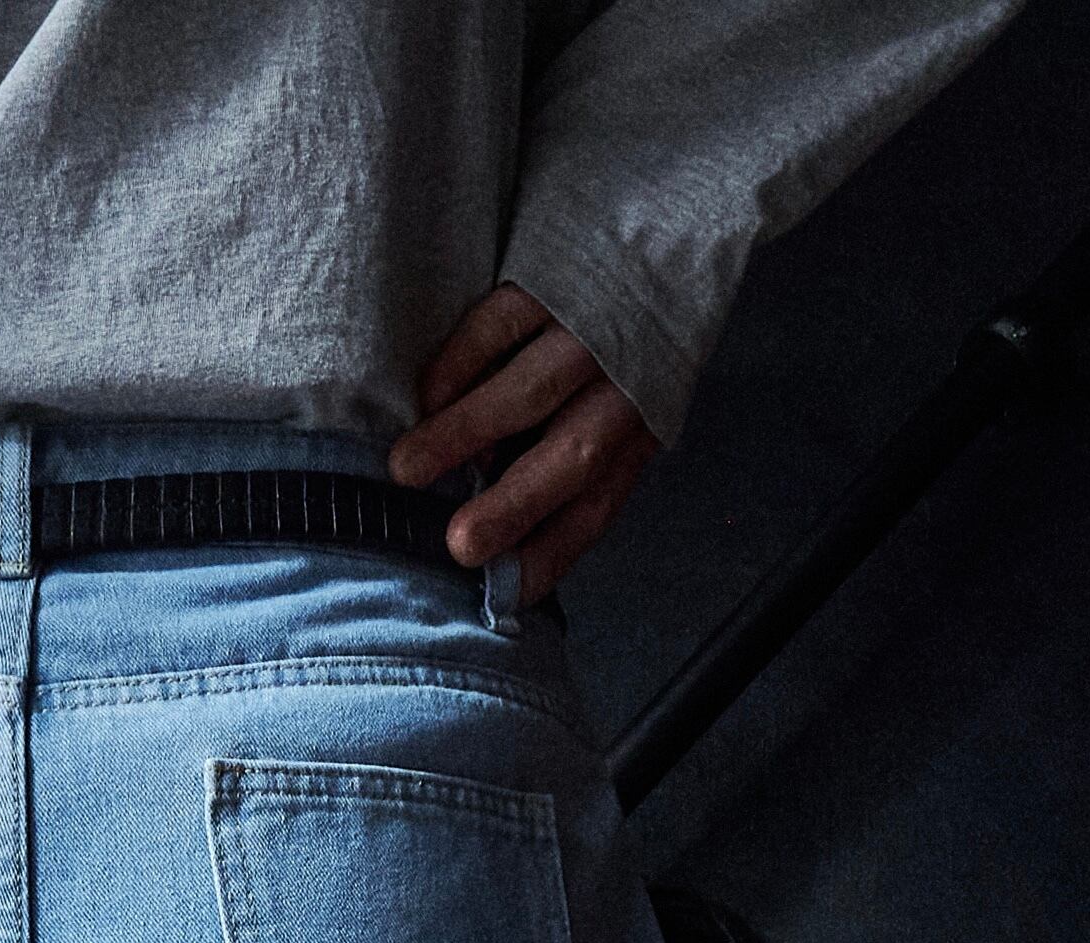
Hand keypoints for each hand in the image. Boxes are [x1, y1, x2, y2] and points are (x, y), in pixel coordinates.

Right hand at [389, 285, 654, 602]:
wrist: (685, 202)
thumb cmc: (638, 315)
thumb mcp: (635, 387)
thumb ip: (582, 445)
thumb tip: (509, 527)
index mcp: (643, 422)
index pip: (600, 502)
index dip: (556, 550)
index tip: (510, 593)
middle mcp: (625, 379)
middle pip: (571, 456)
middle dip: (514, 505)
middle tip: (458, 546)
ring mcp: (590, 322)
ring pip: (527, 393)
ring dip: (462, 436)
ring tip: (405, 471)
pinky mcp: (555, 270)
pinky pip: (499, 327)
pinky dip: (457, 365)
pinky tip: (426, 396)